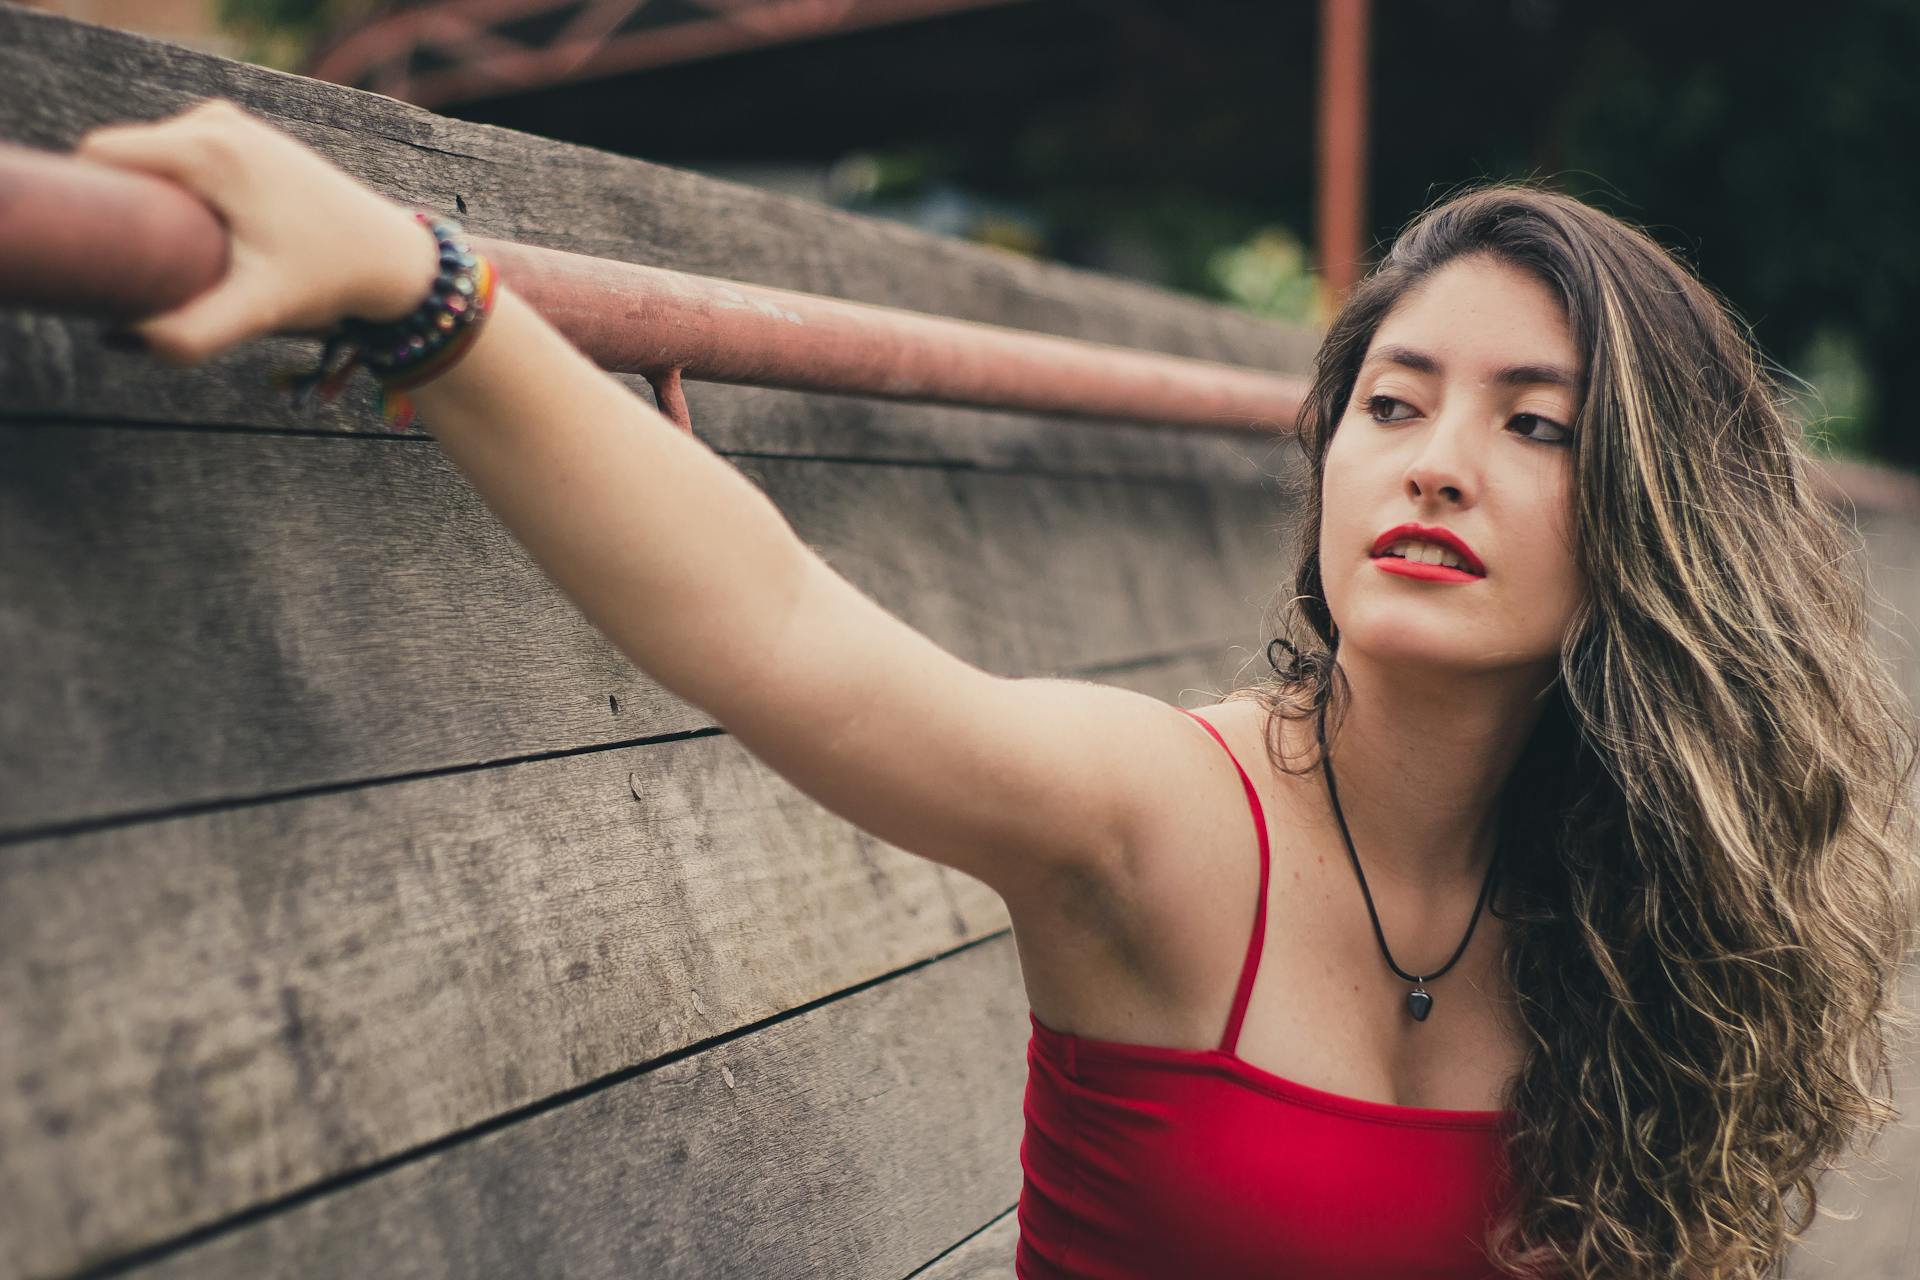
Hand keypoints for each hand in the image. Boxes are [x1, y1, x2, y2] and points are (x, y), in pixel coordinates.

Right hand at [73, 98, 440, 364]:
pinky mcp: (243, 137)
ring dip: (156, 206)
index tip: (111, 253)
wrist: (393, 258)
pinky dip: (180, 195)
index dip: (95, 204)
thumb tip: (124, 339)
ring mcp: (229, 123)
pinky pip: (180, 161)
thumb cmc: (329, 280)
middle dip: (128, 210)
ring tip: (192, 255)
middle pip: (125, 160)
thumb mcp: (261, 308)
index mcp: (207, 146)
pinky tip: (207, 235)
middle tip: (162, 267)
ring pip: (152, 163)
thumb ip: (193, 332)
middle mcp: (215, 121)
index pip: (101, 156)